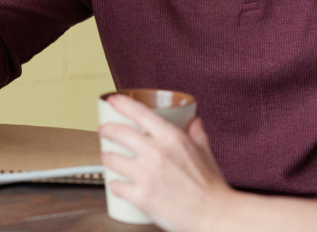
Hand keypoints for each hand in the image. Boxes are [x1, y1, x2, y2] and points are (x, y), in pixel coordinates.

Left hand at [99, 94, 236, 231]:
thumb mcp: (205, 152)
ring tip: (107, 158)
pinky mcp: (140, 196)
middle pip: (119, 133)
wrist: (213, 215)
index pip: (140, 113)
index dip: (122, 103)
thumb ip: (197, 134)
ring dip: (106, 157)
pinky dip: (114, 185)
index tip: (113, 100)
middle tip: (103, 130)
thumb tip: (193, 122)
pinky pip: (116, 186)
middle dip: (106, 129)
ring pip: (112, 159)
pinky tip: (116, 184)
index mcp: (172, 138)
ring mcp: (146, 175)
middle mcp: (157, 153)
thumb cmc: (210, 186)